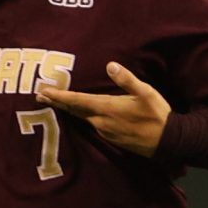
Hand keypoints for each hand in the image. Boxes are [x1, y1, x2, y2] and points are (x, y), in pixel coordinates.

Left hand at [36, 61, 170, 156]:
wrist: (167, 142)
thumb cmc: (157, 114)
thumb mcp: (145, 92)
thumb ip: (126, 79)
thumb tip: (110, 65)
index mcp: (107, 109)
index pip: (76, 101)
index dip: (59, 96)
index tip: (43, 91)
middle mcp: (101, 122)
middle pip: (74, 111)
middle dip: (57, 103)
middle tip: (39, 96)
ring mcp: (105, 132)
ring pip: (83, 118)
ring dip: (69, 110)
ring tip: (58, 102)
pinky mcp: (111, 138)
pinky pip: (92, 125)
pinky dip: (82, 117)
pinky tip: (82, 114)